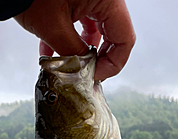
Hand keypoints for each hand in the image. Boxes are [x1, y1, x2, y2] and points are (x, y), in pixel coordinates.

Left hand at [14, 0, 135, 80]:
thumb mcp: (55, 30)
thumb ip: (75, 55)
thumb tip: (85, 73)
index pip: (124, 39)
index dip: (112, 64)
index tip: (95, 76)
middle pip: (113, 36)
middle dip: (97, 59)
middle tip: (84, 75)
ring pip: (96, 31)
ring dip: (81, 51)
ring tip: (65, 65)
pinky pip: (81, 23)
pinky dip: (69, 40)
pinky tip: (53, 53)